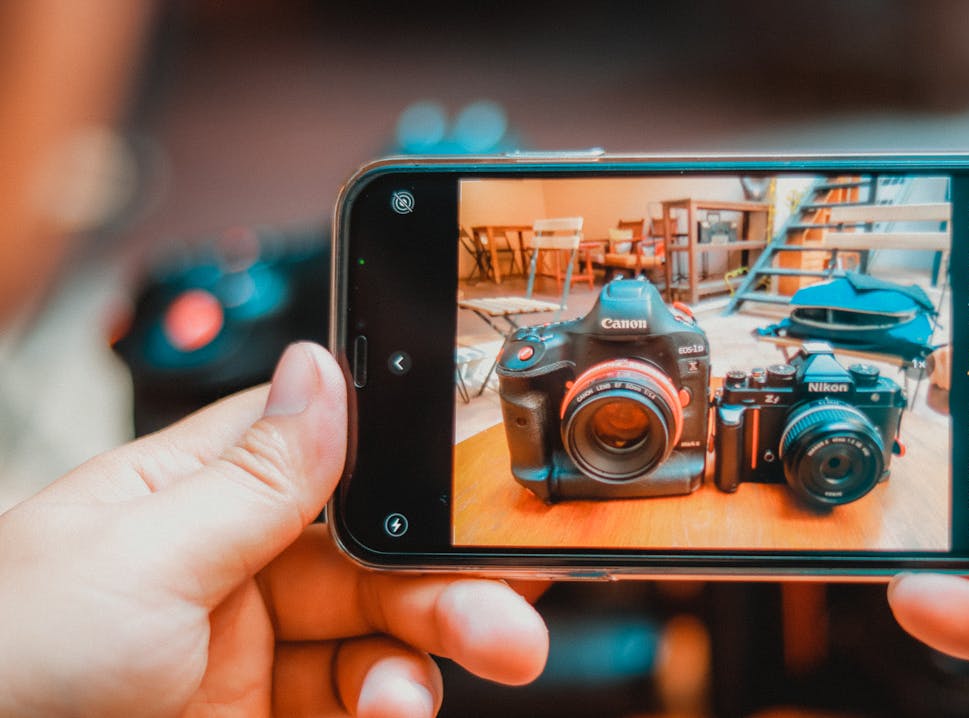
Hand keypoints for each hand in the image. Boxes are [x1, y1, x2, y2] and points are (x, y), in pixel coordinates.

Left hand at [0, 343, 547, 716]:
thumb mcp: (135, 561)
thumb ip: (251, 478)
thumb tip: (323, 371)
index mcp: (185, 501)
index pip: (324, 455)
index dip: (409, 468)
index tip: (479, 488)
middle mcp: (223, 571)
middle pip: (370, 558)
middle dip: (444, 581)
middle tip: (509, 612)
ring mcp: (242, 657)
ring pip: (374, 638)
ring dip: (424, 655)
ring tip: (427, 686)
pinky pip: (352, 704)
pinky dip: (388, 706)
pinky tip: (392, 711)